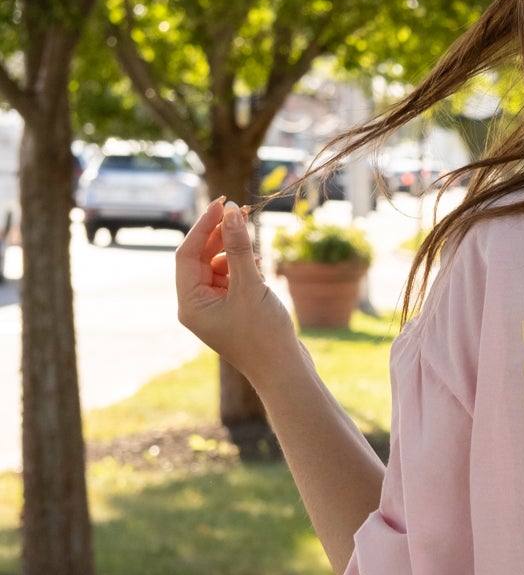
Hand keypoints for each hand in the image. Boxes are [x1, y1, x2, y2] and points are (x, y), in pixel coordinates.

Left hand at [175, 198, 299, 386]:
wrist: (284, 372)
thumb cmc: (264, 335)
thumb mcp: (250, 286)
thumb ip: (239, 248)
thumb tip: (231, 212)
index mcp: (190, 304)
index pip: (187, 254)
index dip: (203, 225)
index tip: (222, 202)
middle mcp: (196, 306)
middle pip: (200, 258)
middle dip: (219, 234)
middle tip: (239, 211)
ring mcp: (214, 308)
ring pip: (216, 266)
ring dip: (233, 250)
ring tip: (253, 241)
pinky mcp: (231, 310)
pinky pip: (230, 278)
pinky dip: (242, 266)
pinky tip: (258, 263)